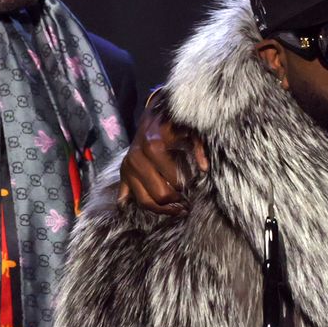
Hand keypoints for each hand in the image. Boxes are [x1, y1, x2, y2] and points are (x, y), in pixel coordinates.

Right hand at [116, 91, 206, 214]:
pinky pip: (126, 197)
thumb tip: (204, 169)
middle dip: (174, 202)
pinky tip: (152, 208)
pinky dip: (136, 205)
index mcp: (153, 146)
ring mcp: (127, 167)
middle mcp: (137, 158)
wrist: (153, 117)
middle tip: (185, 204)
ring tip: (175, 210)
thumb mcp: (190, 131)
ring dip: (160, 210)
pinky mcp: (122, 173)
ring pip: (143, 200)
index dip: (183, 186)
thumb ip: (199, 148)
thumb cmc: (174, 125)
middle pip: (157, 194)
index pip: (171, 179)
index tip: (189, 188)